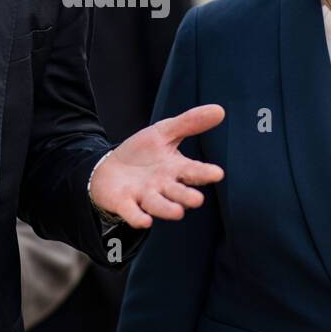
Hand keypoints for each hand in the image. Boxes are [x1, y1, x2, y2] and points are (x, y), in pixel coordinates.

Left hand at [90, 104, 224, 227]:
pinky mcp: (124, 203)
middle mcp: (162, 186)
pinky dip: (137, 217)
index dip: (205, 173)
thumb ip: (190, 123)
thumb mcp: (164, 132)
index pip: (193, 171)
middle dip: (186, 196)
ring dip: (167, 209)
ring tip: (178, 213)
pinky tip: (144, 221)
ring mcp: (143, 196)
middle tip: (197, 200)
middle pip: (177, 192)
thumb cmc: (143, 153)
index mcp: (175, 169)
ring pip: (157, 205)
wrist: (110, 168)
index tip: (217, 174)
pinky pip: (131, 211)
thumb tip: (220, 110)